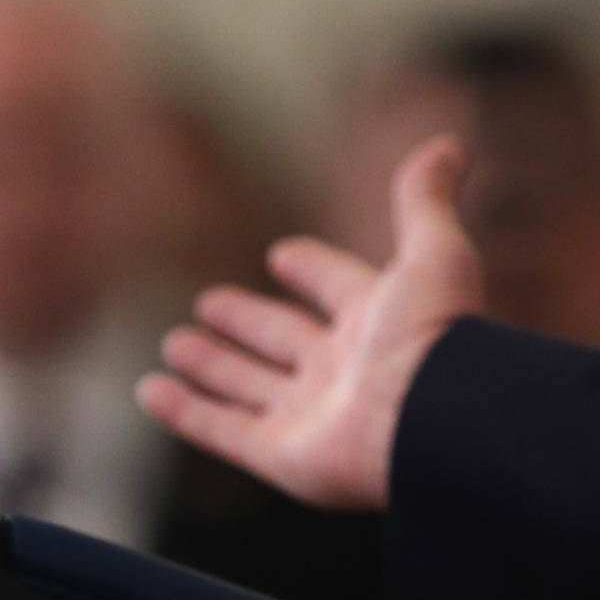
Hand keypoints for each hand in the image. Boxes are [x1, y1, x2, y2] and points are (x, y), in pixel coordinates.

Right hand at [136, 135, 483, 509]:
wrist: (433, 421)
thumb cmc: (435, 337)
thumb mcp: (434, 252)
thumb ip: (426, 201)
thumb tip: (449, 144)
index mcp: (380, 320)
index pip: (337, 287)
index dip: (313, 270)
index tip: (281, 253)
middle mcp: (345, 370)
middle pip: (285, 340)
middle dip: (249, 322)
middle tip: (209, 301)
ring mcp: (312, 416)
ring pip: (249, 386)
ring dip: (213, 366)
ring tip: (174, 344)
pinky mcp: (282, 456)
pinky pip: (223, 432)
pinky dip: (186, 413)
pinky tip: (150, 392)